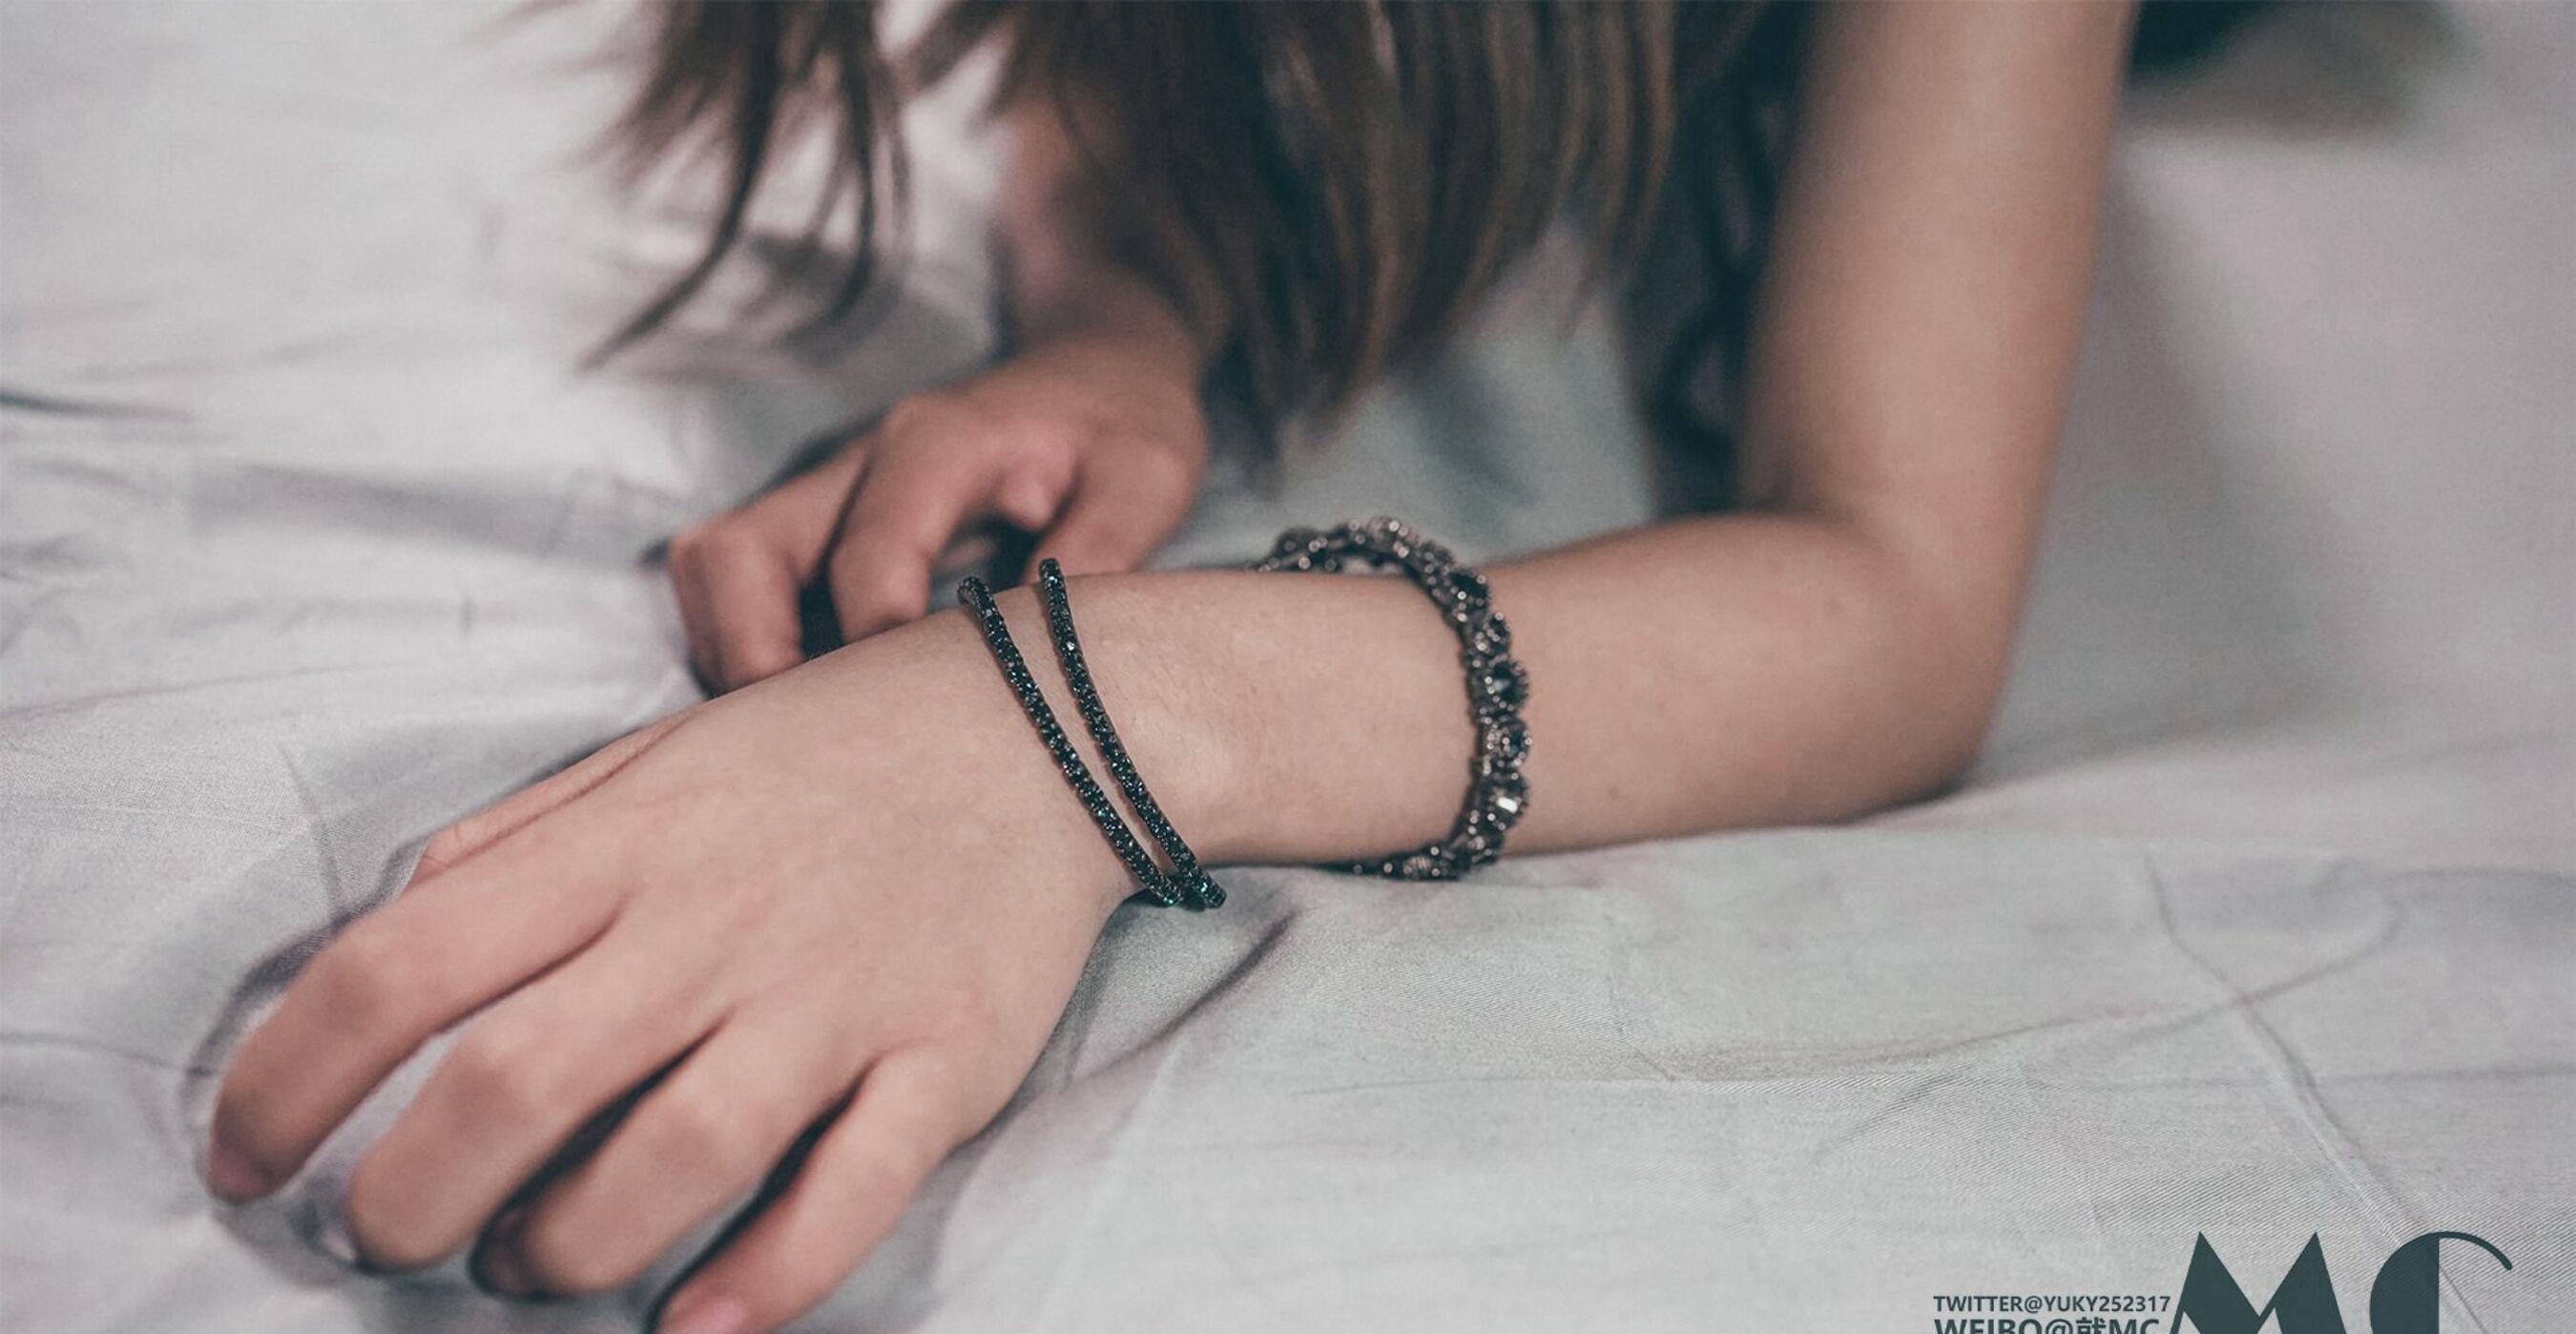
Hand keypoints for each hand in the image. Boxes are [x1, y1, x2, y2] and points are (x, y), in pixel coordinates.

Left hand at [206, 610, 1143, 1332]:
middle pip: (512, 1086)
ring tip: (533, 1267)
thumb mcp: (651, 756)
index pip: (401, 967)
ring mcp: (836, 995)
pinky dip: (765, 1279)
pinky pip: (853, 1191)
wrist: (1048, 722)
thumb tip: (391, 922)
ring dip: (565, 1250)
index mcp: (623, 842)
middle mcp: (715, 921)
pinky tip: (692, 1324)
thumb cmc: (826, 752)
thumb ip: (518, 836)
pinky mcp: (944, 1058)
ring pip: (674, 1157)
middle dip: (408, 1201)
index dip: (288, 1081)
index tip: (247, 1160)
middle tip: (390, 1237)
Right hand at [668, 334, 1208, 692]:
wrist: (1095, 372)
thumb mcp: (1149, 474)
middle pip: (735, 551)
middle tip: (808, 751)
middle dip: (749, 656)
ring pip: (716, 568)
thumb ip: (1104, 545)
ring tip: (801, 741)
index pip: (868, 549)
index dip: (873, 641)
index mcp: (937, 443)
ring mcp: (823, 495)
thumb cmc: (1121, 427)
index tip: (909, 720)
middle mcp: (855, 463)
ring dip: (734, 655)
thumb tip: (1048, 644)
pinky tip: (816, 715)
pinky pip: (740, 590)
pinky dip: (752, 650)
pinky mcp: (815, 529)